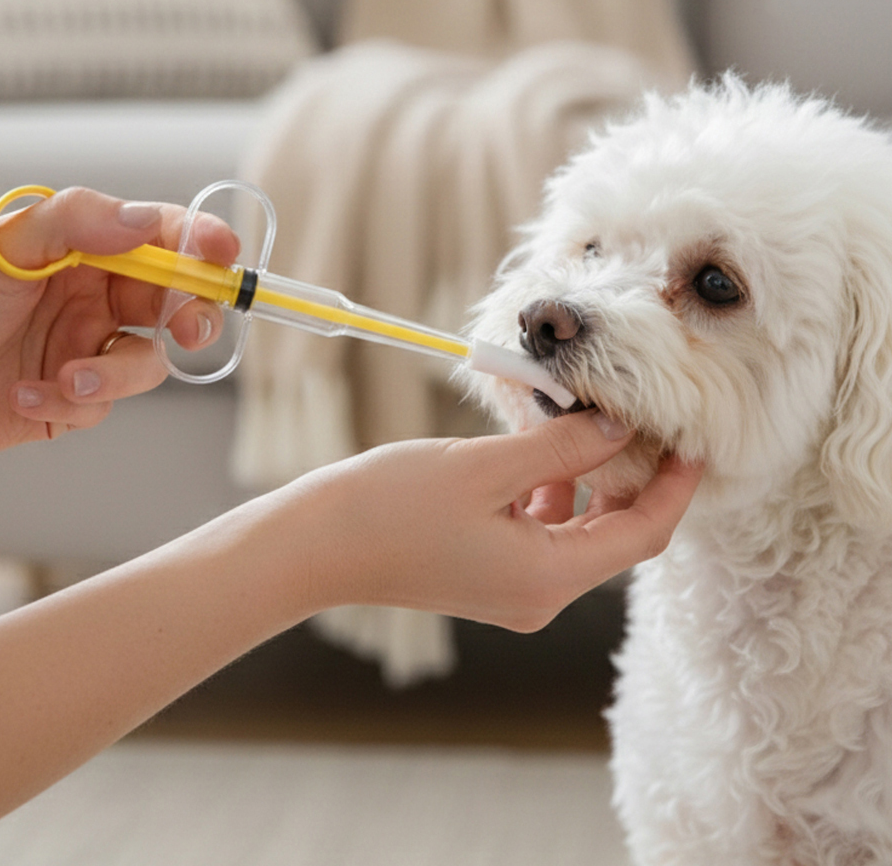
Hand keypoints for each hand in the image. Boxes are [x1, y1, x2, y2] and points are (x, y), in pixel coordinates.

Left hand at [0, 187, 238, 468]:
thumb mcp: (2, 246)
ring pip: (146, 362)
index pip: (159, 236)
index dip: (199, 243)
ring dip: (112, 376)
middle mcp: (92, 295)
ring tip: (65, 380)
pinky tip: (23, 396)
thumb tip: (147, 222)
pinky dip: (69, 403)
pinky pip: (105, 404)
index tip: (223, 256)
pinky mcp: (75, 398)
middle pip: (174, 301)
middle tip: (190, 330)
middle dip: (190, 316)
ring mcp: (86, 347)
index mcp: (81, 249)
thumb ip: (77, 222)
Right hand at [291, 410, 702, 630]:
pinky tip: (538, 446)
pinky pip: (542, 530)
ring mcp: (513, 588)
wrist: (316, 546)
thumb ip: (561, 446)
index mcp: (547, 578)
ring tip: (585, 420)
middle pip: (613, 533)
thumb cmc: (390, 506)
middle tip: (642, 416)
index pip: (642, 534)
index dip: (676, 487)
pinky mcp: (489, 573)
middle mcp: (539, 594)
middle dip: (633, 476)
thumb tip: (620, 424)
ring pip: (577, 529)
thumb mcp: (485, 467)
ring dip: (587, 477)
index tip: (695, 441)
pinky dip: (550, 489)